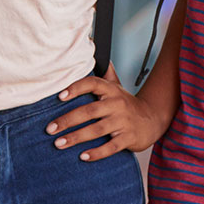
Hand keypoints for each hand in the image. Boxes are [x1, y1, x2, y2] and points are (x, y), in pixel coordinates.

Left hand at [46, 69, 167, 160]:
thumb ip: (104, 73)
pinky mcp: (129, 138)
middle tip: (50, 129)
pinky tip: (83, 156)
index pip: (93, 84)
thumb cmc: (127, 104)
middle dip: (67, 120)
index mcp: (112, 90)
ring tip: (59, 143)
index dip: (76, 88)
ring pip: (97, 130)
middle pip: (90, 111)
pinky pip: (111, 147)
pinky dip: (97, 153)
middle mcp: (118, 104)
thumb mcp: (117, 87)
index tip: (59, 96)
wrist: (153, 119)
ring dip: (76, 137)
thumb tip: (92, 47)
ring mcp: (124, 122)